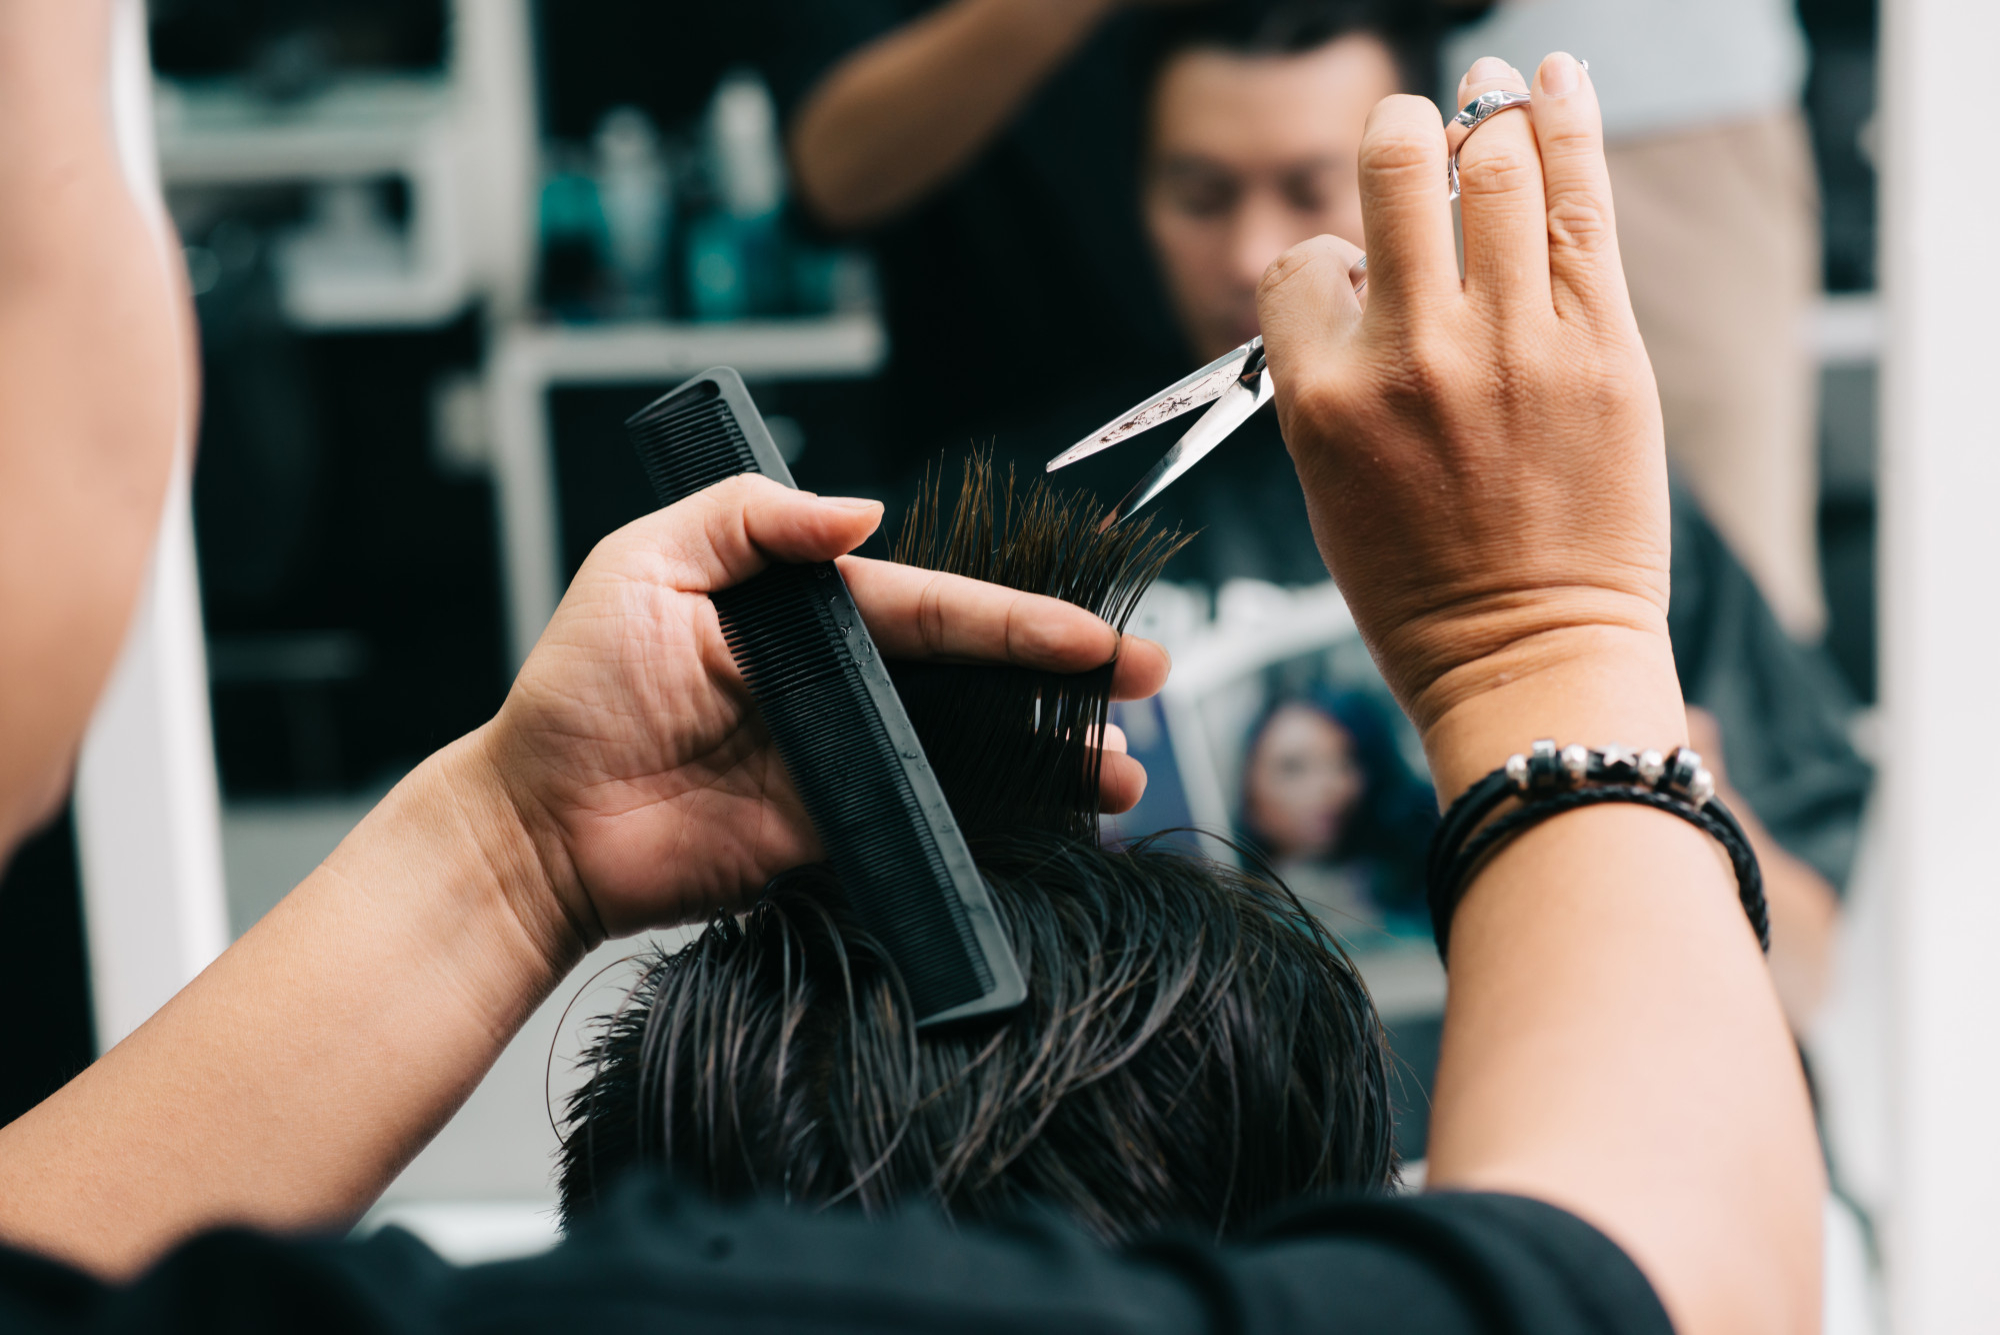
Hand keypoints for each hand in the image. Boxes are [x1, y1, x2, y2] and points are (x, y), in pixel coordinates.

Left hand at [476, 475, 1168, 950]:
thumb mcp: (644, 564)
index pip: (931, 608)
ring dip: (1045, 758)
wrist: (537, 826)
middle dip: (1063, 677)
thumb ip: (749, 521)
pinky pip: (925, 826)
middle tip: (1149, 679)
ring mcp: (841, 764)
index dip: (1014, 617)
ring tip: (1121, 773)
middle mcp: (837, 685)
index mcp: (805, 614)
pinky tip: (1049, 827)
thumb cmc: (576, 688)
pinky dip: (990, 827)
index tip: (1091, 630)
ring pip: (966, 752)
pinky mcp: (831, 837)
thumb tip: (862, 510)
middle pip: (971, 677)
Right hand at [1255, 54, 1678, 790]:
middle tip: (1413, 135)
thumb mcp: (1330, 485)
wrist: (1527, 657)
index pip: (1304, 263)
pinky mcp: (1600, 349)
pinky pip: (1579, 204)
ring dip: (1484, 114)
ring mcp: (1509, 348)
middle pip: (1393, 170)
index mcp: (1322, 401)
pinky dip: (1568, 121)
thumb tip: (1372, 264)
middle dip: (1398, 134)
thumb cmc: (1422, 588)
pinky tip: (1555, 77)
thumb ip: (1334, 375)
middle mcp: (1408, 358)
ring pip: (1493, 164)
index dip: (1329, 260)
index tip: (1361, 282)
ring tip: (1487, 95)